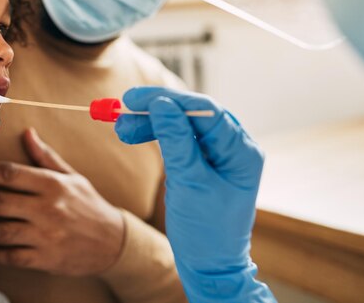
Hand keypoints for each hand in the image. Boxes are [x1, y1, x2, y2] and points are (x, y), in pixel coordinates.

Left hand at [0, 128, 124, 275]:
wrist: (114, 242)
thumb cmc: (90, 205)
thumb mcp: (72, 176)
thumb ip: (46, 157)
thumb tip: (27, 133)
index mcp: (51, 185)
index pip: (8, 174)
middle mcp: (46, 208)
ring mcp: (45, 235)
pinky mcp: (45, 258)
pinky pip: (12, 256)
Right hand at [115, 87, 275, 301]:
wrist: (208, 265)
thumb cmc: (206, 230)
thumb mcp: (189, 183)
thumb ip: (176, 141)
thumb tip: (162, 103)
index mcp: (241, 151)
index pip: (205, 111)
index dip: (169, 100)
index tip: (135, 99)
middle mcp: (233, 148)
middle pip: (192, 114)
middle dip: (157, 111)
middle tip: (124, 109)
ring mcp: (218, 155)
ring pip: (182, 125)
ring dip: (151, 124)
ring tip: (122, 128)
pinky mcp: (202, 163)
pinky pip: (178, 140)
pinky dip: (156, 136)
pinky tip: (134, 135)